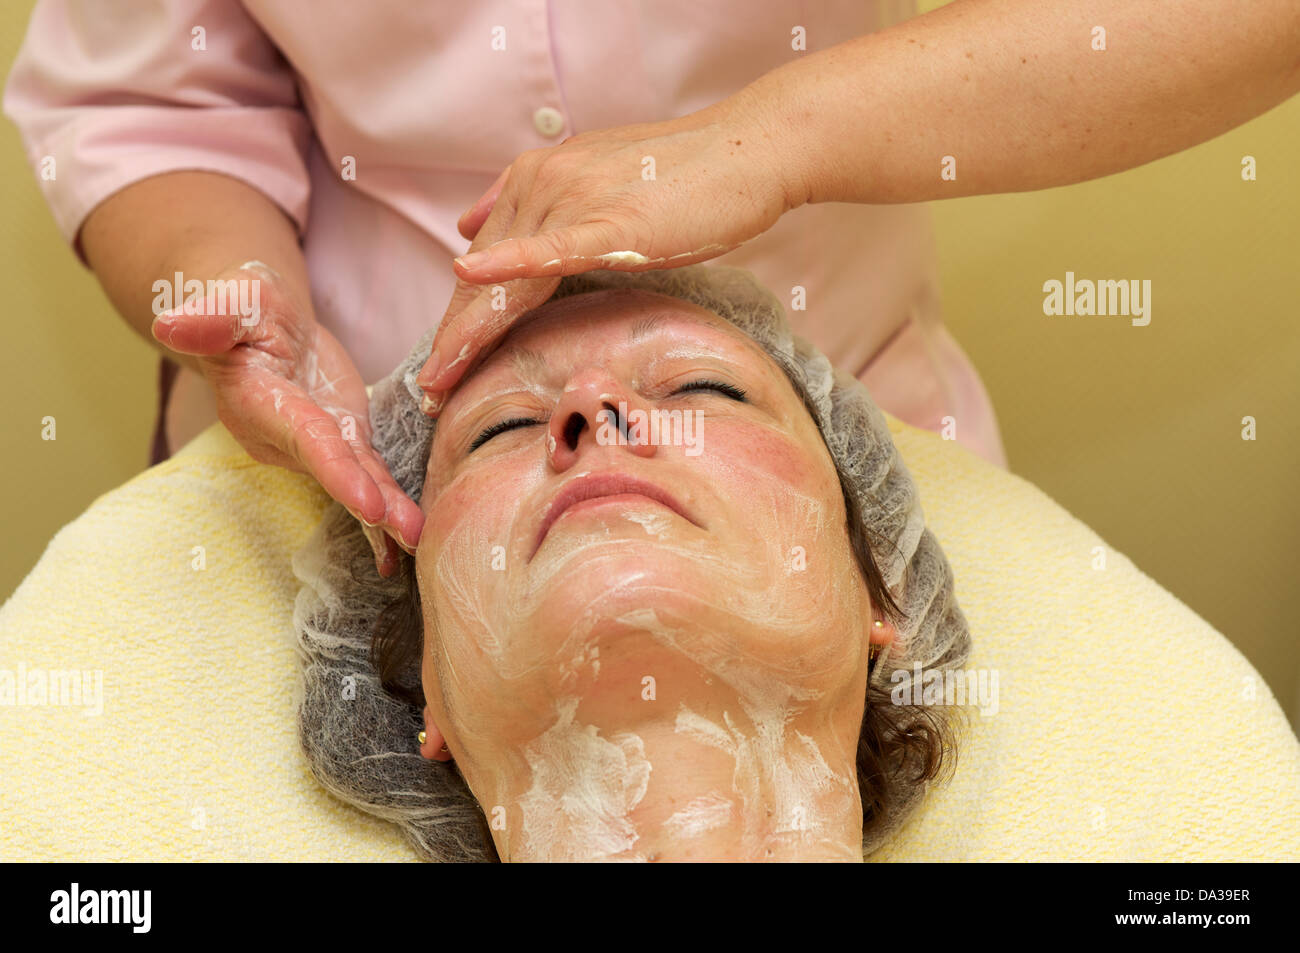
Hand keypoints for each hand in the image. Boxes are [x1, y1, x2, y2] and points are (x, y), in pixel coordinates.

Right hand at [151, 261, 422, 575]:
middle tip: (409, 535)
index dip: (337, 469)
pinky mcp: (341, 440)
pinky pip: (366, 474)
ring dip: (387, 514)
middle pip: (333, 471)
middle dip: (369, 504)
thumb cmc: (245, 304)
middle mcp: (283, 436)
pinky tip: (409, 535)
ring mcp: (313, 444)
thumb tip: (171, 324)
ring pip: (353, 479)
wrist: (262, 321)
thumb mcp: (232, 300)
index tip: (368, 502)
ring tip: (419, 541)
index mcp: (259, 402)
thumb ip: (211, 318)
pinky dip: (390, 502)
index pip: (304, 438)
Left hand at [414, 91, 799, 412]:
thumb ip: (533, 205)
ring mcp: (573, 200)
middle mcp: (542, 184)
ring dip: (470, 333)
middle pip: (485, 279)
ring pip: (508, 278)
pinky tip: (470, 277)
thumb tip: (470, 227)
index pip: (485, 262)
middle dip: (453, 338)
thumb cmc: (683, 179)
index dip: (460, 317)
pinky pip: (553, 250)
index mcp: (536, 180)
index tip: (440, 367)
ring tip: (440, 381)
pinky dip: (510, 265)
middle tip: (426, 393)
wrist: (747, 150)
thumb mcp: (594, 184)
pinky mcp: (611, 222)